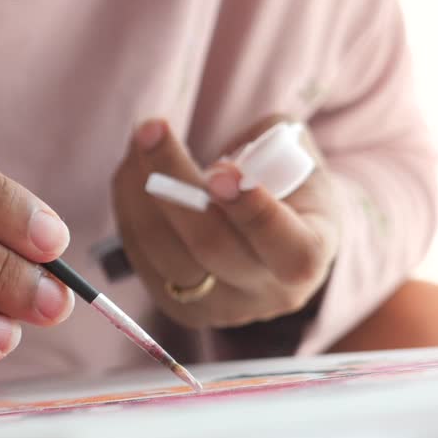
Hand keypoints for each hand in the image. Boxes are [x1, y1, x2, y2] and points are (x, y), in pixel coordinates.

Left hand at [112, 117, 339, 328]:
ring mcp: (220, 308)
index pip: (290, 251)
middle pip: (212, 247)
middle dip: (175, 182)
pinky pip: (142, 257)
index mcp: (308, 255)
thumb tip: (215, 160)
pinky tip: (132, 169)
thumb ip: (268, 145)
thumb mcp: (297, 153)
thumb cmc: (288, 181)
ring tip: (139, 138)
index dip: (254, 213)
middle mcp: (267, 293)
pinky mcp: (178, 307)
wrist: (272, 229)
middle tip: (151, 130)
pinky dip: (129, 208)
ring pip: (166, 253)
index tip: (221, 171)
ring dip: (140, 189)